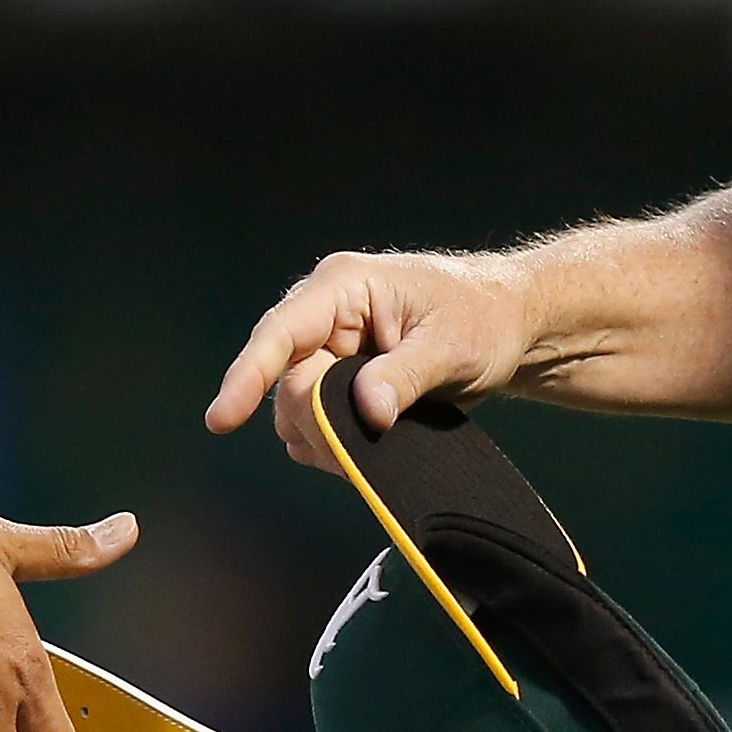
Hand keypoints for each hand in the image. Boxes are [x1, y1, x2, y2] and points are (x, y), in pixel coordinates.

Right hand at [204, 249, 543, 471]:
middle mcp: (326, 316)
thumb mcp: (452, 345)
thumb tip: (366, 411)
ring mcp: (330, 350)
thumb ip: (405, 377)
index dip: (247, 376)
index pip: (279, 333)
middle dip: (317, 422)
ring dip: (330, 437)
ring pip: (296, 411)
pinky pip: (315, 424)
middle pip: (285, 384)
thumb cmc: (484, 319)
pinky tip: (376, 441)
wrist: (510, 327)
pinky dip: (337, 444)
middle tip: (375, 432)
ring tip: (386, 431)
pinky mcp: (339, 381)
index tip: (221, 420)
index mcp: (345, 287)